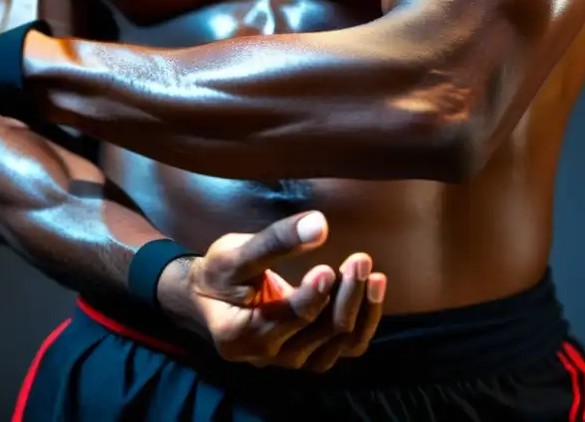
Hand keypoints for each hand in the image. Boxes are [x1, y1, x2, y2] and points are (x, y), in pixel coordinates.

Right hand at [158, 211, 386, 372]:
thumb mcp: (234, 253)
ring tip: (374, 275)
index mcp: (242, 335)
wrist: (209, 300)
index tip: (329, 268)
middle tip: (360, 259)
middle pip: (321, 333)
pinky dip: (365, 320)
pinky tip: (375, 289)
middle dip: (346, 295)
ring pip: (340, 344)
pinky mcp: (310, 354)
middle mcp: (269, 356)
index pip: (288, 319)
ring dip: (361, 308)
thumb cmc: (218, 273)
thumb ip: (274, 241)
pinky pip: (346, 346)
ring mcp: (292, 360)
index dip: (312, 295)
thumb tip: (319, 224)